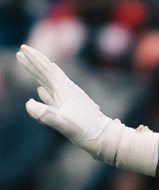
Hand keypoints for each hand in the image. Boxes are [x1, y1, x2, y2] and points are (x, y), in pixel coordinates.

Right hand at [15, 45, 158, 175]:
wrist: (107, 140)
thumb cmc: (89, 133)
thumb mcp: (66, 124)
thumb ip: (48, 115)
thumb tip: (28, 104)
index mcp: (66, 91)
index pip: (47, 70)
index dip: (35, 60)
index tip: (23, 49)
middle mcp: (68, 92)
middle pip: (47, 73)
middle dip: (34, 62)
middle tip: (20, 52)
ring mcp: (69, 101)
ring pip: (50, 83)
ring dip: (37, 74)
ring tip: (28, 66)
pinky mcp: (70, 110)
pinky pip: (54, 96)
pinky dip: (45, 91)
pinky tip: (40, 91)